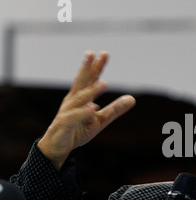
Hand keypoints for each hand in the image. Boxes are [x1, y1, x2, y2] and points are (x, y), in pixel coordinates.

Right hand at [37, 51, 135, 169]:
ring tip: (104, 83)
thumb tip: (132, 99)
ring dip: (91, 91)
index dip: (97, 67)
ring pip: (80, 99)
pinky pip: (74, 117)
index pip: (90, 80)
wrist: (58, 146)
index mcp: (80, 98)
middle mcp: (72, 101)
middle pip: (81, 82)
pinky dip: (83, 112)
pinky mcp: (64, 124)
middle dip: (87, 68)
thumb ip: (115, 109)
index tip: (104, 53)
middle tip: (93, 54)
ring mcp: (67, 111)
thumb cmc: (77, 130)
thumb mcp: (100, 120)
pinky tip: (92, 108)